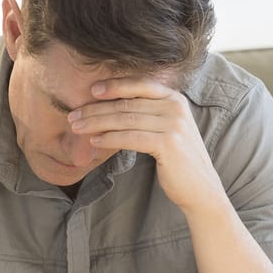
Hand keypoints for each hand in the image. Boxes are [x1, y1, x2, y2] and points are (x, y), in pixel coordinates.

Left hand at [68, 78, 225, 214]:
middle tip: (73, 115)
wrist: (199, 187)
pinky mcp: (168, 143)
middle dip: (95, 109)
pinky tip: (94, 141)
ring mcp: (174, 124)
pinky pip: (130, 137)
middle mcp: (176, 107)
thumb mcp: (165, 129)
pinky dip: (109, 138)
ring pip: (125, 119)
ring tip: (76, 128)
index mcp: (175, 99)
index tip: (90, 90)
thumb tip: (109, 108)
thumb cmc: (176, 159)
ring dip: (96, 123)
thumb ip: (146, 114)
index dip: (114, 86)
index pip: (139, 85)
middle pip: (127, 104)